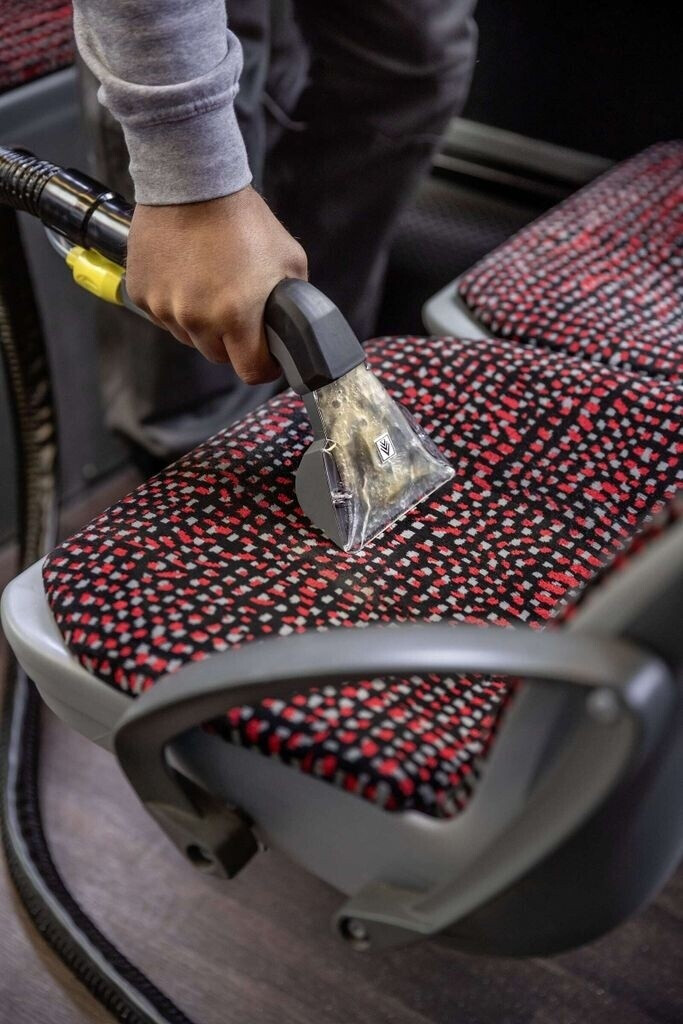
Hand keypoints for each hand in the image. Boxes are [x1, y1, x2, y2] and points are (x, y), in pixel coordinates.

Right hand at [125, 186, 307, 383]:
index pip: (250, 371)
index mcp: (236, 315)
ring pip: (189, 337)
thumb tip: (292, 329)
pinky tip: (186, 274)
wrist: (192, 181)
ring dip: (201, 323)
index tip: (267, 356)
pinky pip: (163, 316)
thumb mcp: (289, 259)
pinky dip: (175, 304)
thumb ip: (293, 302)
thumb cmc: (243, 218)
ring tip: (210, 284)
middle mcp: (197, 318)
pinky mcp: (142, 295)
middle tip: (238, 309)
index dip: (263, 366)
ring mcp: (165, 308)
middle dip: (232, 341)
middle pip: (218, 355)